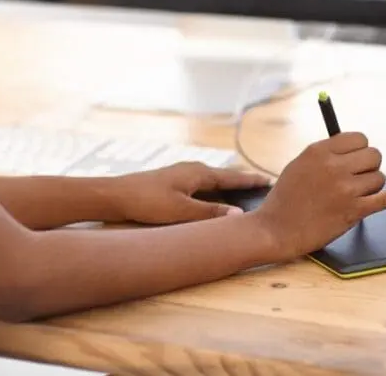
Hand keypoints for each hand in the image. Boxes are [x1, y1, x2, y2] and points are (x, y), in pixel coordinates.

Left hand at [110, 162, 271, 225]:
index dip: (251, 180)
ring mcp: (182, 175)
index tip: (270, 180)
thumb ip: (210, 214)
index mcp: (198, 173)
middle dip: (243, 182)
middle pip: (224, 177)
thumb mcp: (181, 211)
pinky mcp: (173, 183)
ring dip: (228, 187)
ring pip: (212, 181)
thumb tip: (239, 216)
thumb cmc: (147, 202)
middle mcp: (192, 170)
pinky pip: (202, 185)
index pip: (232, 177)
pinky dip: (214, 191)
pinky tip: (214, 199)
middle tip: (263, 187)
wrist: (115, 195)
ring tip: (244, 193)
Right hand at [250, 132, 385, 258]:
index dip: (361, 148)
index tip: (358, 157)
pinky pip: (385, 198)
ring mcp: (345, 189)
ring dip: (373, 185)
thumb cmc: (285, 199)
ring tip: (359, 193)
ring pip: (379, 177)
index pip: (358, 138)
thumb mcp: (299, 165)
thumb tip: (352, 149)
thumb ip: (324, 155)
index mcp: (318, 151)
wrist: (276, 229)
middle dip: (370, 165)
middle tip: (361, 176)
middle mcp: (333, 166)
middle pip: (373, 155)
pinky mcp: (353, 211)